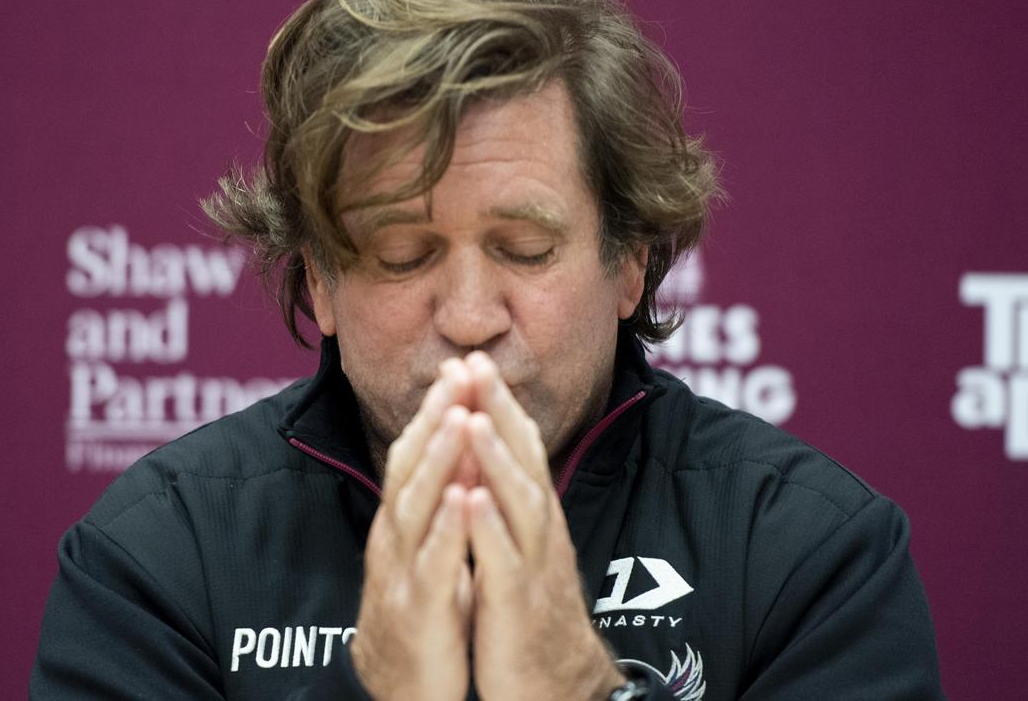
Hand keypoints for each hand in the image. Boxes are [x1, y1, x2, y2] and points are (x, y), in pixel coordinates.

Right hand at [351, 362, 475, 700]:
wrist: (399, 689)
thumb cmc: (421, 614)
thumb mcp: (430, 550)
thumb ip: (439, 505)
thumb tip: (462, 455)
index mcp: (403, 522)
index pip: (416, 453)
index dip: (436, 409)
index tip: (460, 365)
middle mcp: (396, 538)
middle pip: (410, 465)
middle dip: (435, 416)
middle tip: (457, 370)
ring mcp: (401, 571)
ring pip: (416, 506)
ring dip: (438, 459)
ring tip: (459, 417)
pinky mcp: (416, 609)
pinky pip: (432, 564)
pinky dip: (445, 530)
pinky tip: (462, 500)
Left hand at [461, 352, 625, 700]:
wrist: (557, 687)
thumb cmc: (532, 616)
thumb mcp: (524, 550)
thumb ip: (514, 506)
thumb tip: (497, 461)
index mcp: (535, 519)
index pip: (520, 448)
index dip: (497, 404)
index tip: (472, 360)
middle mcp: (540, 533)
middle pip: (523, 460)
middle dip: (497, 411)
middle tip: (474, 362)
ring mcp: (532, 567)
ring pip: (518, 503)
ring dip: (495, 459)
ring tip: (473, 418)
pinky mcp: (518, 605)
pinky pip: (503, 562)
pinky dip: (488, 529)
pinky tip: (470, 500)